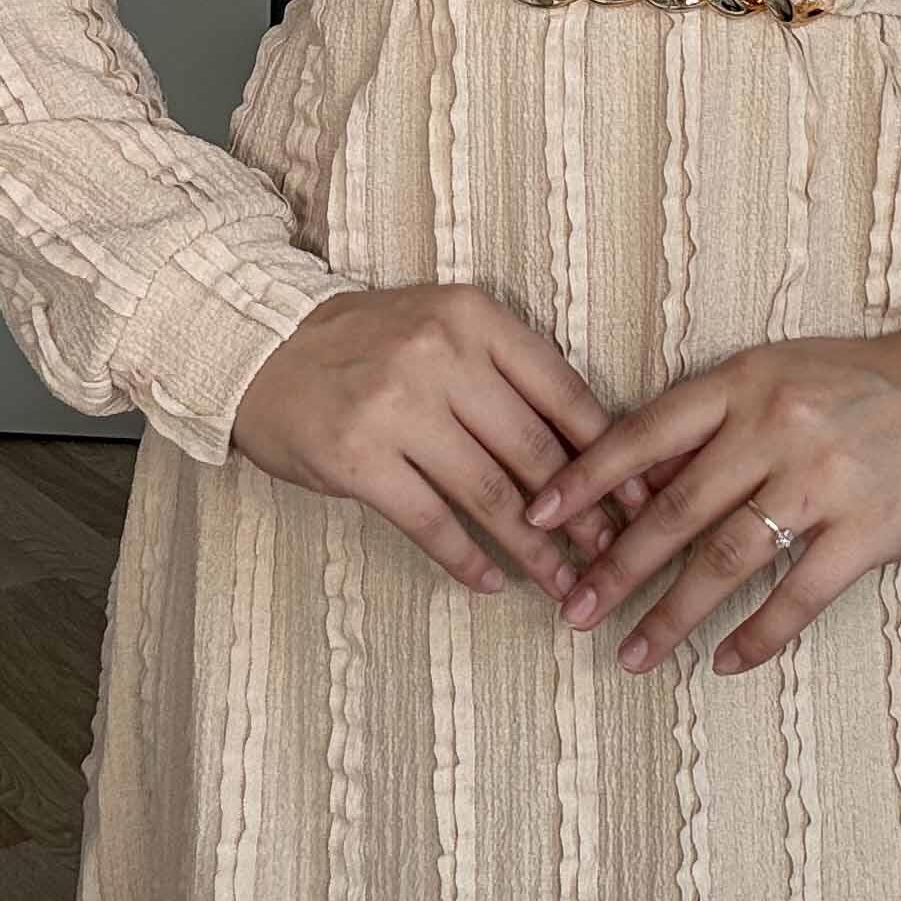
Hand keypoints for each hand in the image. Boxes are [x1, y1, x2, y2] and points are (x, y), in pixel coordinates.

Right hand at [227, 281, 624, 595]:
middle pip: (535, 451)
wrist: (260, 350)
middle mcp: (440, 356)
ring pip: (491, 495)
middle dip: (584, 513)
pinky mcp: (358, 460)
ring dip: (536, 550)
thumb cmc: (364, 345)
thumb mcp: (441, 326)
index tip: (641, 498)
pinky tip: (491, 583)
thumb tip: (590, 446)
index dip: (610, 455)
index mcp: (473, 317)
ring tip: (564, 583)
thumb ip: (505, 371)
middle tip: (614, 555)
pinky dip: (467, 560)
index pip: (563, 392)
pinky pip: (431, 522)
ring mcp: (396, 409)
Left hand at [525, 321, 900, 678]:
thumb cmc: (859, 385)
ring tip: (633, 655)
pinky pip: (799, 594)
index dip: (584, 479)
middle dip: (617, 567)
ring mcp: (824, 479)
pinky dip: (758, 635)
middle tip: (574, 611)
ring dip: (673, 616)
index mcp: (744, 383)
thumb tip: (633, 483)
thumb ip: (711, 426)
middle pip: (676, 509)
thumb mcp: (777, 377)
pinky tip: (725, 663)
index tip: (535, 517)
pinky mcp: (869, 528)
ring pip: (727, 559)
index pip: (644, 433)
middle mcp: (777, 427)